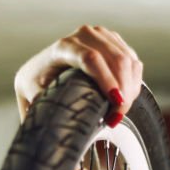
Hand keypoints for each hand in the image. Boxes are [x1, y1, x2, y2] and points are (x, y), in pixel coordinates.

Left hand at [14, 25, 142, 125]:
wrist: (39, 69)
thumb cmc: (37, 87)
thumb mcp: (36, 98)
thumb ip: (49, 111)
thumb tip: (65, 134)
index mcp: (63, 47)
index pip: (91, 59)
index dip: (106, 81)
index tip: (116, 103)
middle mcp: (83, 35)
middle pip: (115, 59)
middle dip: (123, 91)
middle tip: (117, 117)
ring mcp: (101, 35)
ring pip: (128, 61)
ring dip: (130, 89)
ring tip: (118, 112)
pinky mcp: (113, 41)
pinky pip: (133, 62)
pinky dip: (133, 83)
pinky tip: (124, 100)